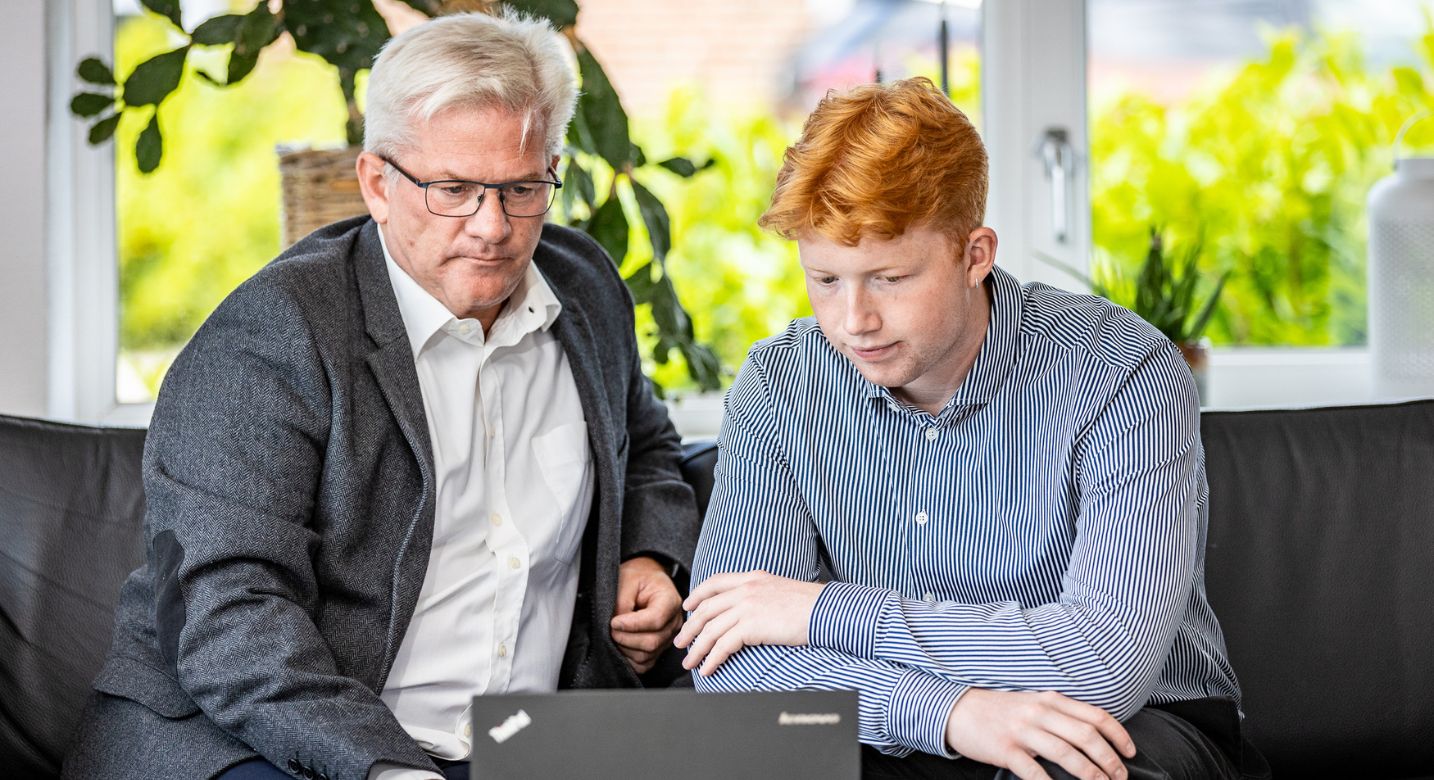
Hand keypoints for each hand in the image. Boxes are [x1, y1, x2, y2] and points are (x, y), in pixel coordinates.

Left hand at [610, 556, 682, 673]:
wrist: (645, 579)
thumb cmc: (637, 577)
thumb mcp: (627, 579)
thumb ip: (622, 602)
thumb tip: (616, 626)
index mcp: (670, 601)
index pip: (655, 620)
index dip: (631, 625)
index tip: (613, 621)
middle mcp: (674, 621)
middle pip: (652, 641)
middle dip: (626, 638)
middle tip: (610, 628)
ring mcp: (669, 638)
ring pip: (647, 655)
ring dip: (625, 649)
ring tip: (614, 634)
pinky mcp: (660, 649)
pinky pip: (646, 664)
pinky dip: (630, 659)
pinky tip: (621, 646)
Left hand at [673, 570, 823, 675]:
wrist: (826, 610)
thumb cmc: (810, 605)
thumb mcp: (781, 589)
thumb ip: (761, 593)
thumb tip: (752, 609)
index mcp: (752, 578)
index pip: (715, 582)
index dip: (697, 594)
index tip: (688, 606)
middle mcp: (745, 589)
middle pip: (706, 609)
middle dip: (690, 628)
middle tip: (680, 642)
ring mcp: (747, 606)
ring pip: (710, 629)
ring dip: (696, 648)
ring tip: (689, 662)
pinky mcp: (751, 626)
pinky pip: (723, 645)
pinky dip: (712, 659)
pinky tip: (708, 669)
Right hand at [945, 689, 1135, 779]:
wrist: (958, 710)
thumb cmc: (1000, 711)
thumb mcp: (1033, 703)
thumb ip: (1060, 714)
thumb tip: (1094, 736)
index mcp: (1050, 699)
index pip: (1095, 716)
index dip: (1118, 735)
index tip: (1130, 753)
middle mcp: (1039, 712)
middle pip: (1086, 736)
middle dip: (1109, 760)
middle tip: (1120, 777)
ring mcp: (1022, 730)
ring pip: (1066, 754)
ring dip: (1090, 774)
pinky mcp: (1005, 748)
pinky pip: (1034, 771)